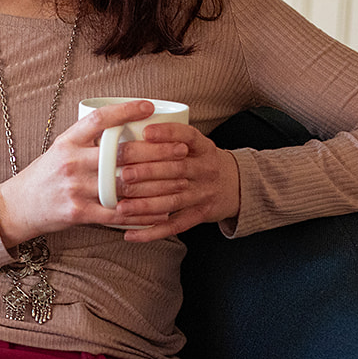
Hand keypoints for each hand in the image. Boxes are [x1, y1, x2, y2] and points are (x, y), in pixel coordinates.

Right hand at [0, 100, 191, 246]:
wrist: (18, 206)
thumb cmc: (45, 176)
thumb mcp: (61, 149)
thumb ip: (87, 140)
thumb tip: (126, 127)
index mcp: (67, 141)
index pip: (98, 119)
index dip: (125, 111)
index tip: (150, 107)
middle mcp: (71, 162)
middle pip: (120, 152)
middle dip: (156, 151)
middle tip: (180, 148)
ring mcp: (75, 188)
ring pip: (124, 183)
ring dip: (157, 182)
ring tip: (180, 178)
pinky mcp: (78, 212)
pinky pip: (118, 212)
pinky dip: (143, 213)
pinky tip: (161, 210)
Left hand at [111, 121, 240, 242]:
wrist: (236, 186)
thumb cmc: (201, 161)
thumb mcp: (195, 145)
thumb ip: (170, 138)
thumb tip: (124, 125)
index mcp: (203, 148)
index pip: (188, 136)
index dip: (168, 133)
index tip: (146, 132)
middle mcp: (205, 169)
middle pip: (176, 170)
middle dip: (148, 172)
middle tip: (123, 174)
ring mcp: (202, 194)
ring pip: (172, 200)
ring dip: (145, 205)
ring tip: (121, 207)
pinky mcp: (198, 215)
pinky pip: (174, 225)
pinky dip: (152, 231)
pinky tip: (131, 233)